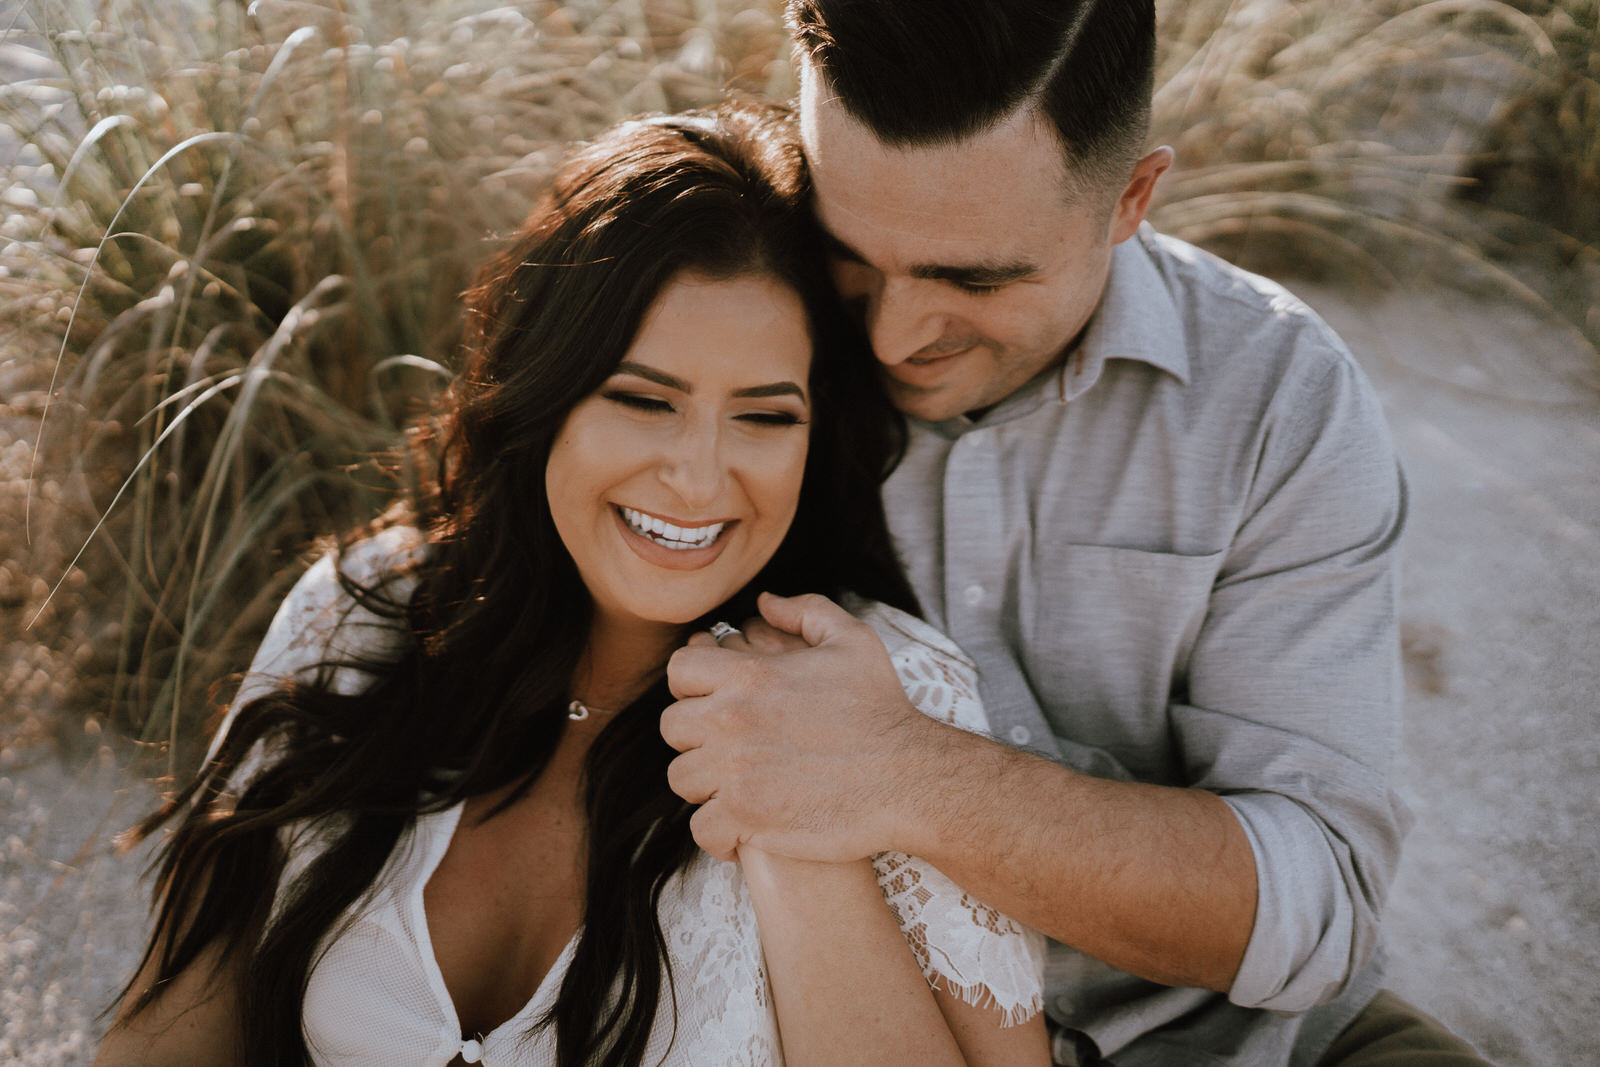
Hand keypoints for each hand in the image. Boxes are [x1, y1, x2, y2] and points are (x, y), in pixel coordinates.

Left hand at [662, 592, 932, 862]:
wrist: (910, 777)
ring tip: (737, 788)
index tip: (717, 704)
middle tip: (729, 749)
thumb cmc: (882, 709)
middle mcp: (732, 721)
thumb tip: (764, 603)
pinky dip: (720, 833)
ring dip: (706, 785)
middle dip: (697, 738)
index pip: (679, 672)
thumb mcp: (852, 640)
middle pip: (673, 728)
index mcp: (748, 675)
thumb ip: (805, 611)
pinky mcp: (747, 818)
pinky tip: (744, 829)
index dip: (693, 687)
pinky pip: (703, 828)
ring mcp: (735, 772)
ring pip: (682, 779)